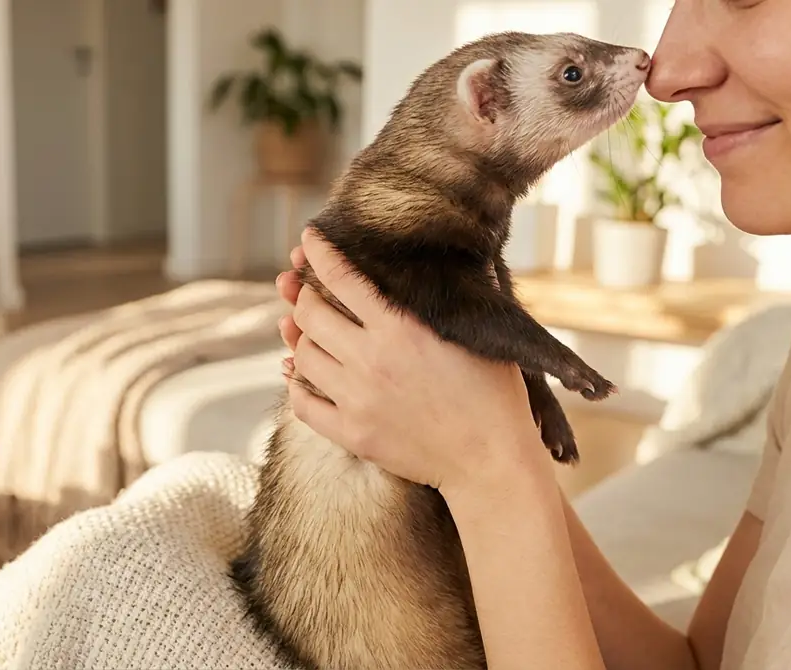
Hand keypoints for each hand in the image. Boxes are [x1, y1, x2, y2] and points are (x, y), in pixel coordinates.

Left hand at [274, 228, 550, 495]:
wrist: (492, 463)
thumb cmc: (495, 395)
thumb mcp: (484, 333)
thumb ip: (472, 288)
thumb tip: (474, 249)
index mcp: (400, 328)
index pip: (341, 277)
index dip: (318, 253)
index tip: (307, 240)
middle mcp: (370, 360)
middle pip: (309, 313)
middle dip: (302, 294)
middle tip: (302, 288)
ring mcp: (356, 399)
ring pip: (301, 355)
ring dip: (296, 337)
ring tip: (299, 327)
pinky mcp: (351, 434)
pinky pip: (301, 403)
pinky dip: (294, 383)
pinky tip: (297, 371)